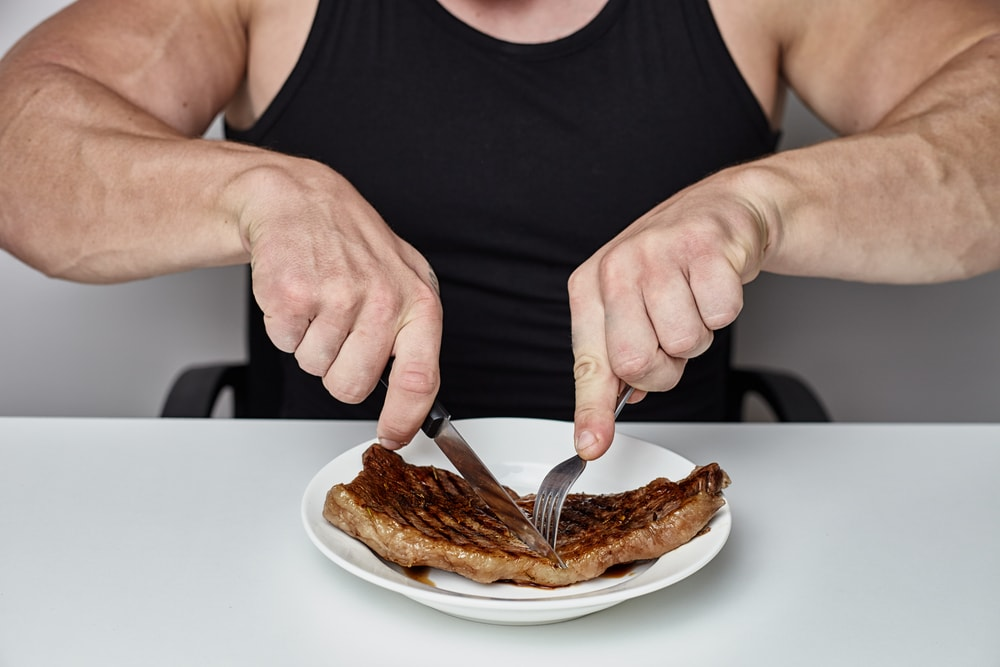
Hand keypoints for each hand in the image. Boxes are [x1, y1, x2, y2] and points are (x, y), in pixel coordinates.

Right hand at [235, 160, 442, 446]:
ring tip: (319, 302)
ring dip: (310, 342)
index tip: (392, 436)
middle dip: (338, 370)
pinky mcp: (294, 294)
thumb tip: (415, 402)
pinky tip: (298, 294)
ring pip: (315, 367)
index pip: (420, 379)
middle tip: (338, 330)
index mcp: (419, 302)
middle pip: (352, 387)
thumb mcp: (404, 281)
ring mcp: (338, 295)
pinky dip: (285, 326)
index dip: (404, 418)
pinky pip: (285, 344)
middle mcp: (384, 299)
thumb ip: (414, 338)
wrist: (301, 200)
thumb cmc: (353, 246)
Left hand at [568, 172, 770, 459]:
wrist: (720, 212)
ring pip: (684, 343)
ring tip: (692, 303)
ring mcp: (659, 252)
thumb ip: (615, 362)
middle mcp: (617, 267)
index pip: (589, 362)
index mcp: (590, 287)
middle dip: (665, 367)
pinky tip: (713, 283)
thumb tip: (608, 417)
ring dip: (699, 336)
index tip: (591, 446)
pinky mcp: (704, 246)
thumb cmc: (670, 266)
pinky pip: (720, 314)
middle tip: (670, 339)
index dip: (592, 410)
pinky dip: (724, 310)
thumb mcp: (629, 309)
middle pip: (637, 362)